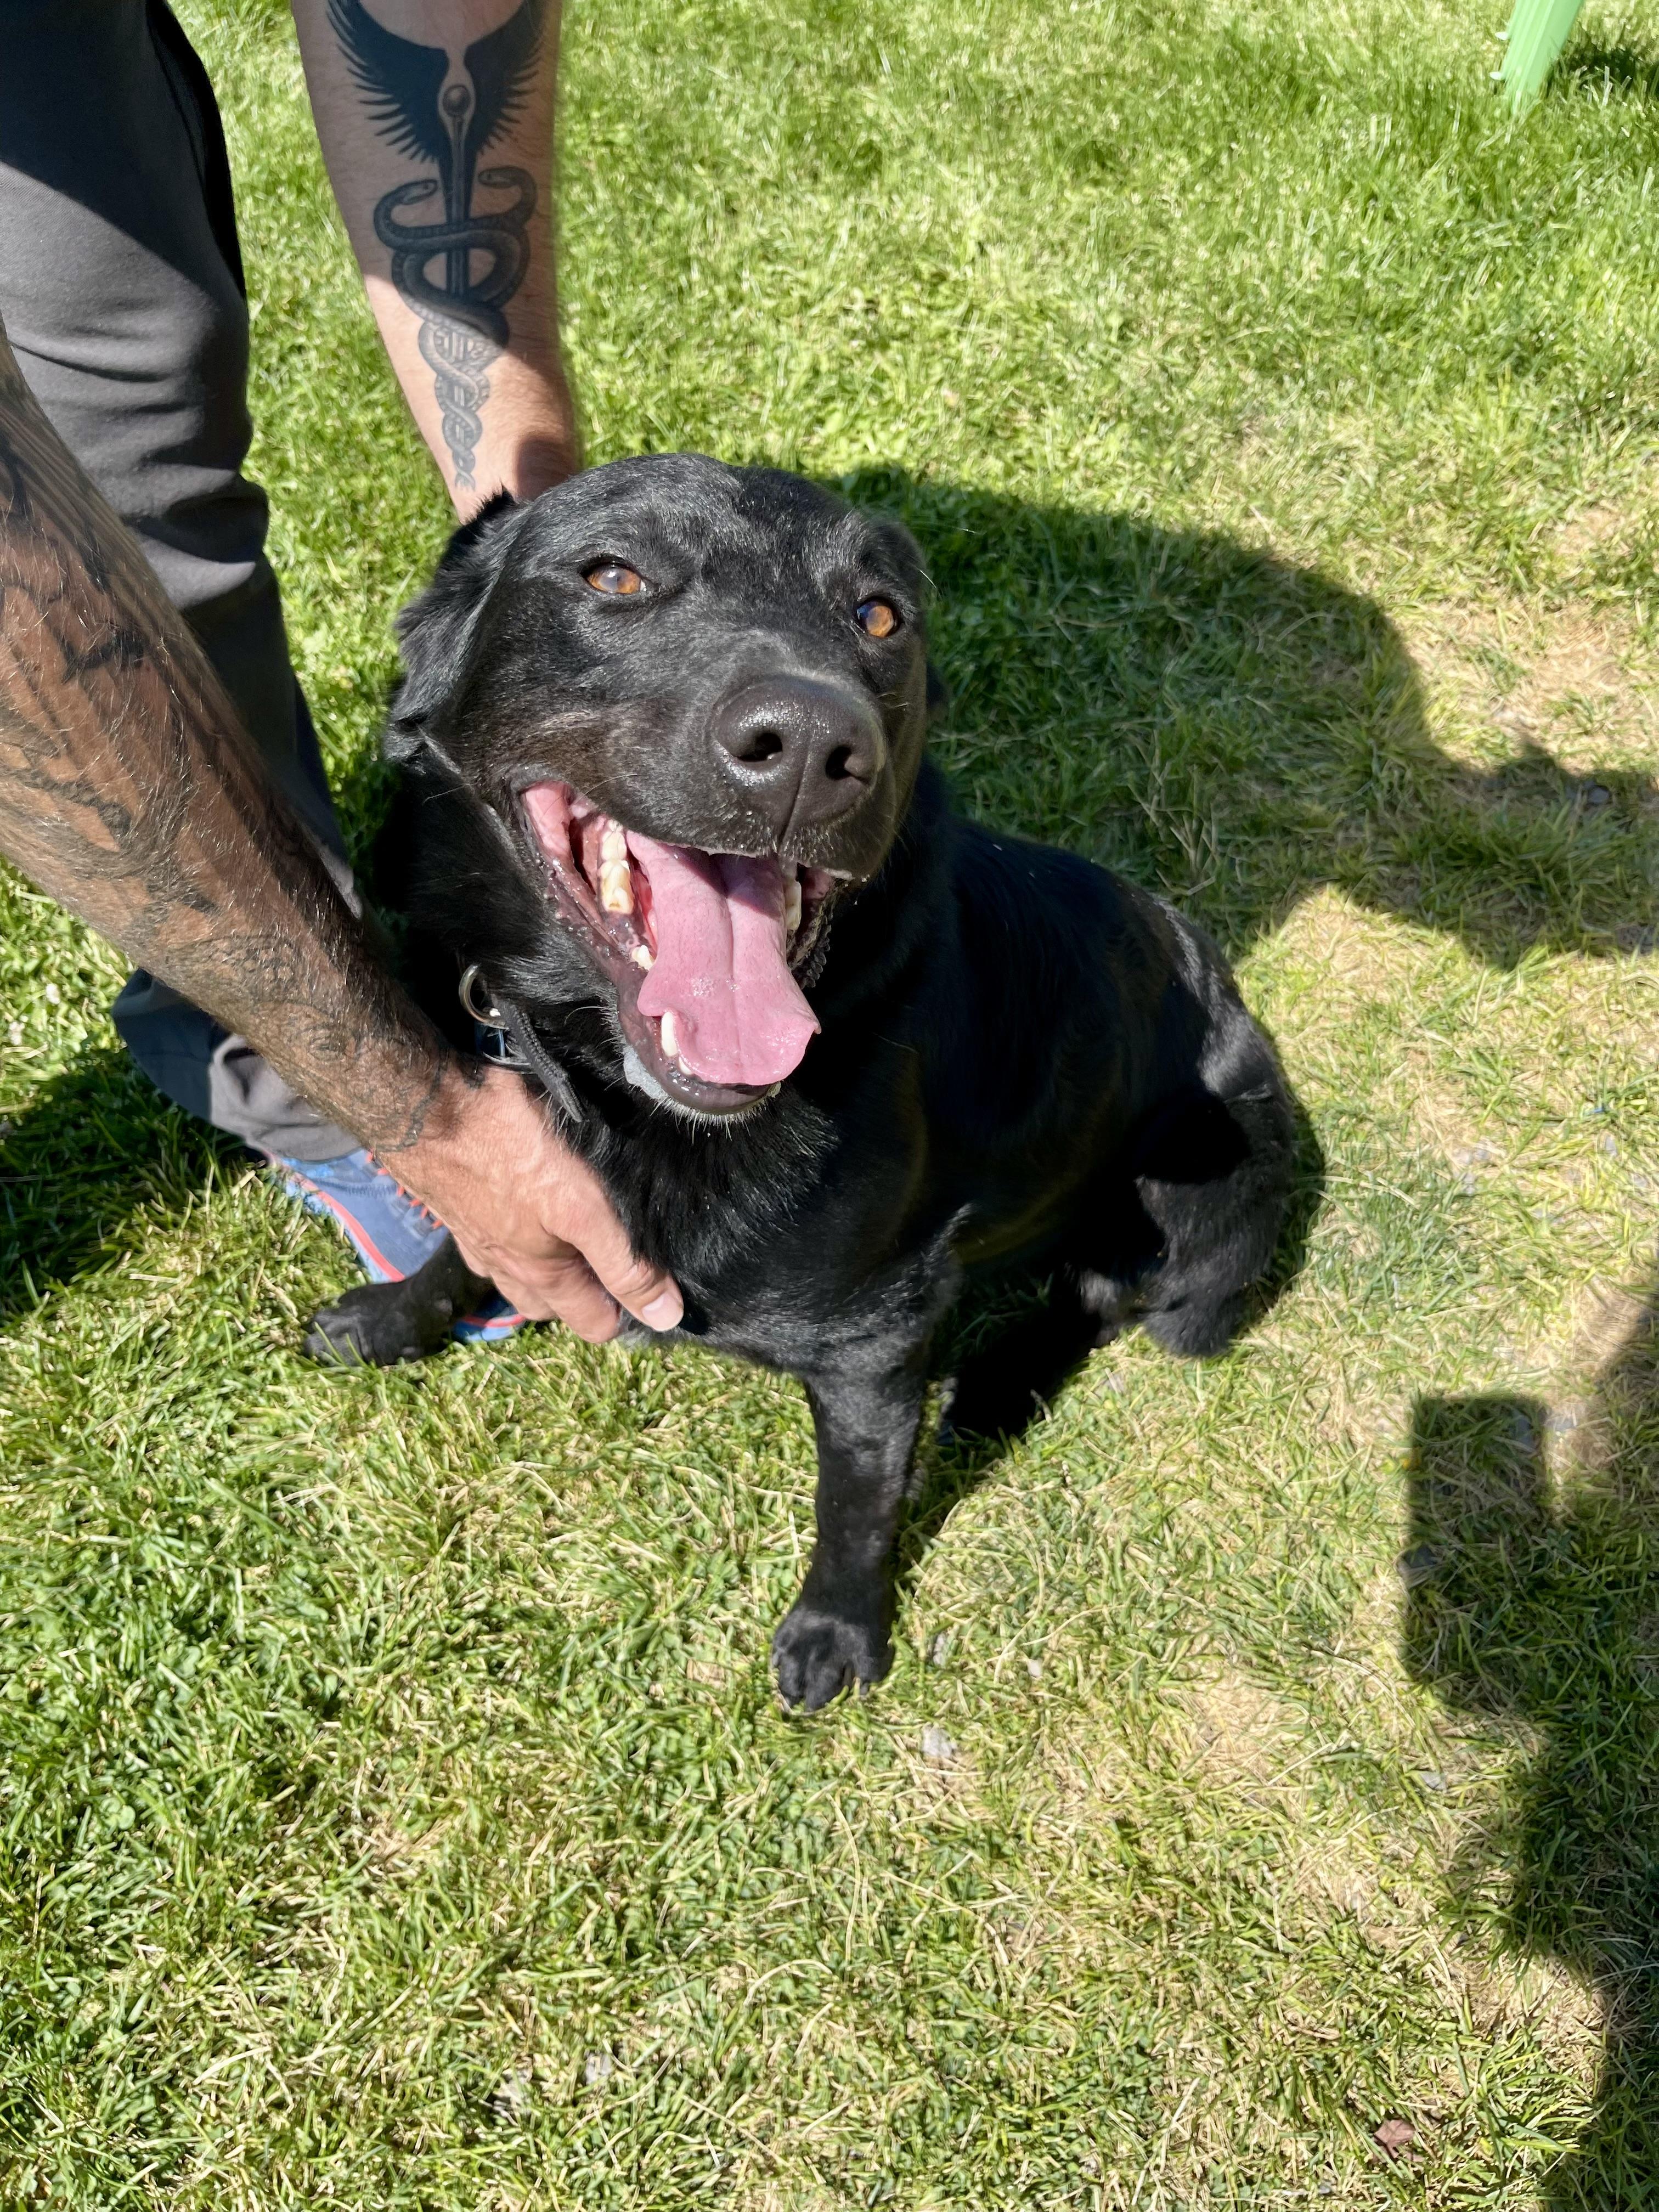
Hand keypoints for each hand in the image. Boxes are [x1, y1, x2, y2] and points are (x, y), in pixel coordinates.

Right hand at [392, 1062, 681, 1342]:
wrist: (425, 1107)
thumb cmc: (508, 1148)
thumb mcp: (581, 1209)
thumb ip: (623, 1264)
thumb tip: (664, 1316)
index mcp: (541, 1275)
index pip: (594, 1326)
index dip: (630, 1311)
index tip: (658, 1281)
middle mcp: (506, 1268)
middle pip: (556, 1306)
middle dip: (590, 1294)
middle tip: (622, 1252)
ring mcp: (477, 1240)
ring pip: (523, 1277)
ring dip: (552, 1269)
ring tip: (579, 1232)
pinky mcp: (459, 1209)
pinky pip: (495, 1243)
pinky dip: (518, 1238)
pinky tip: (527, 1209)